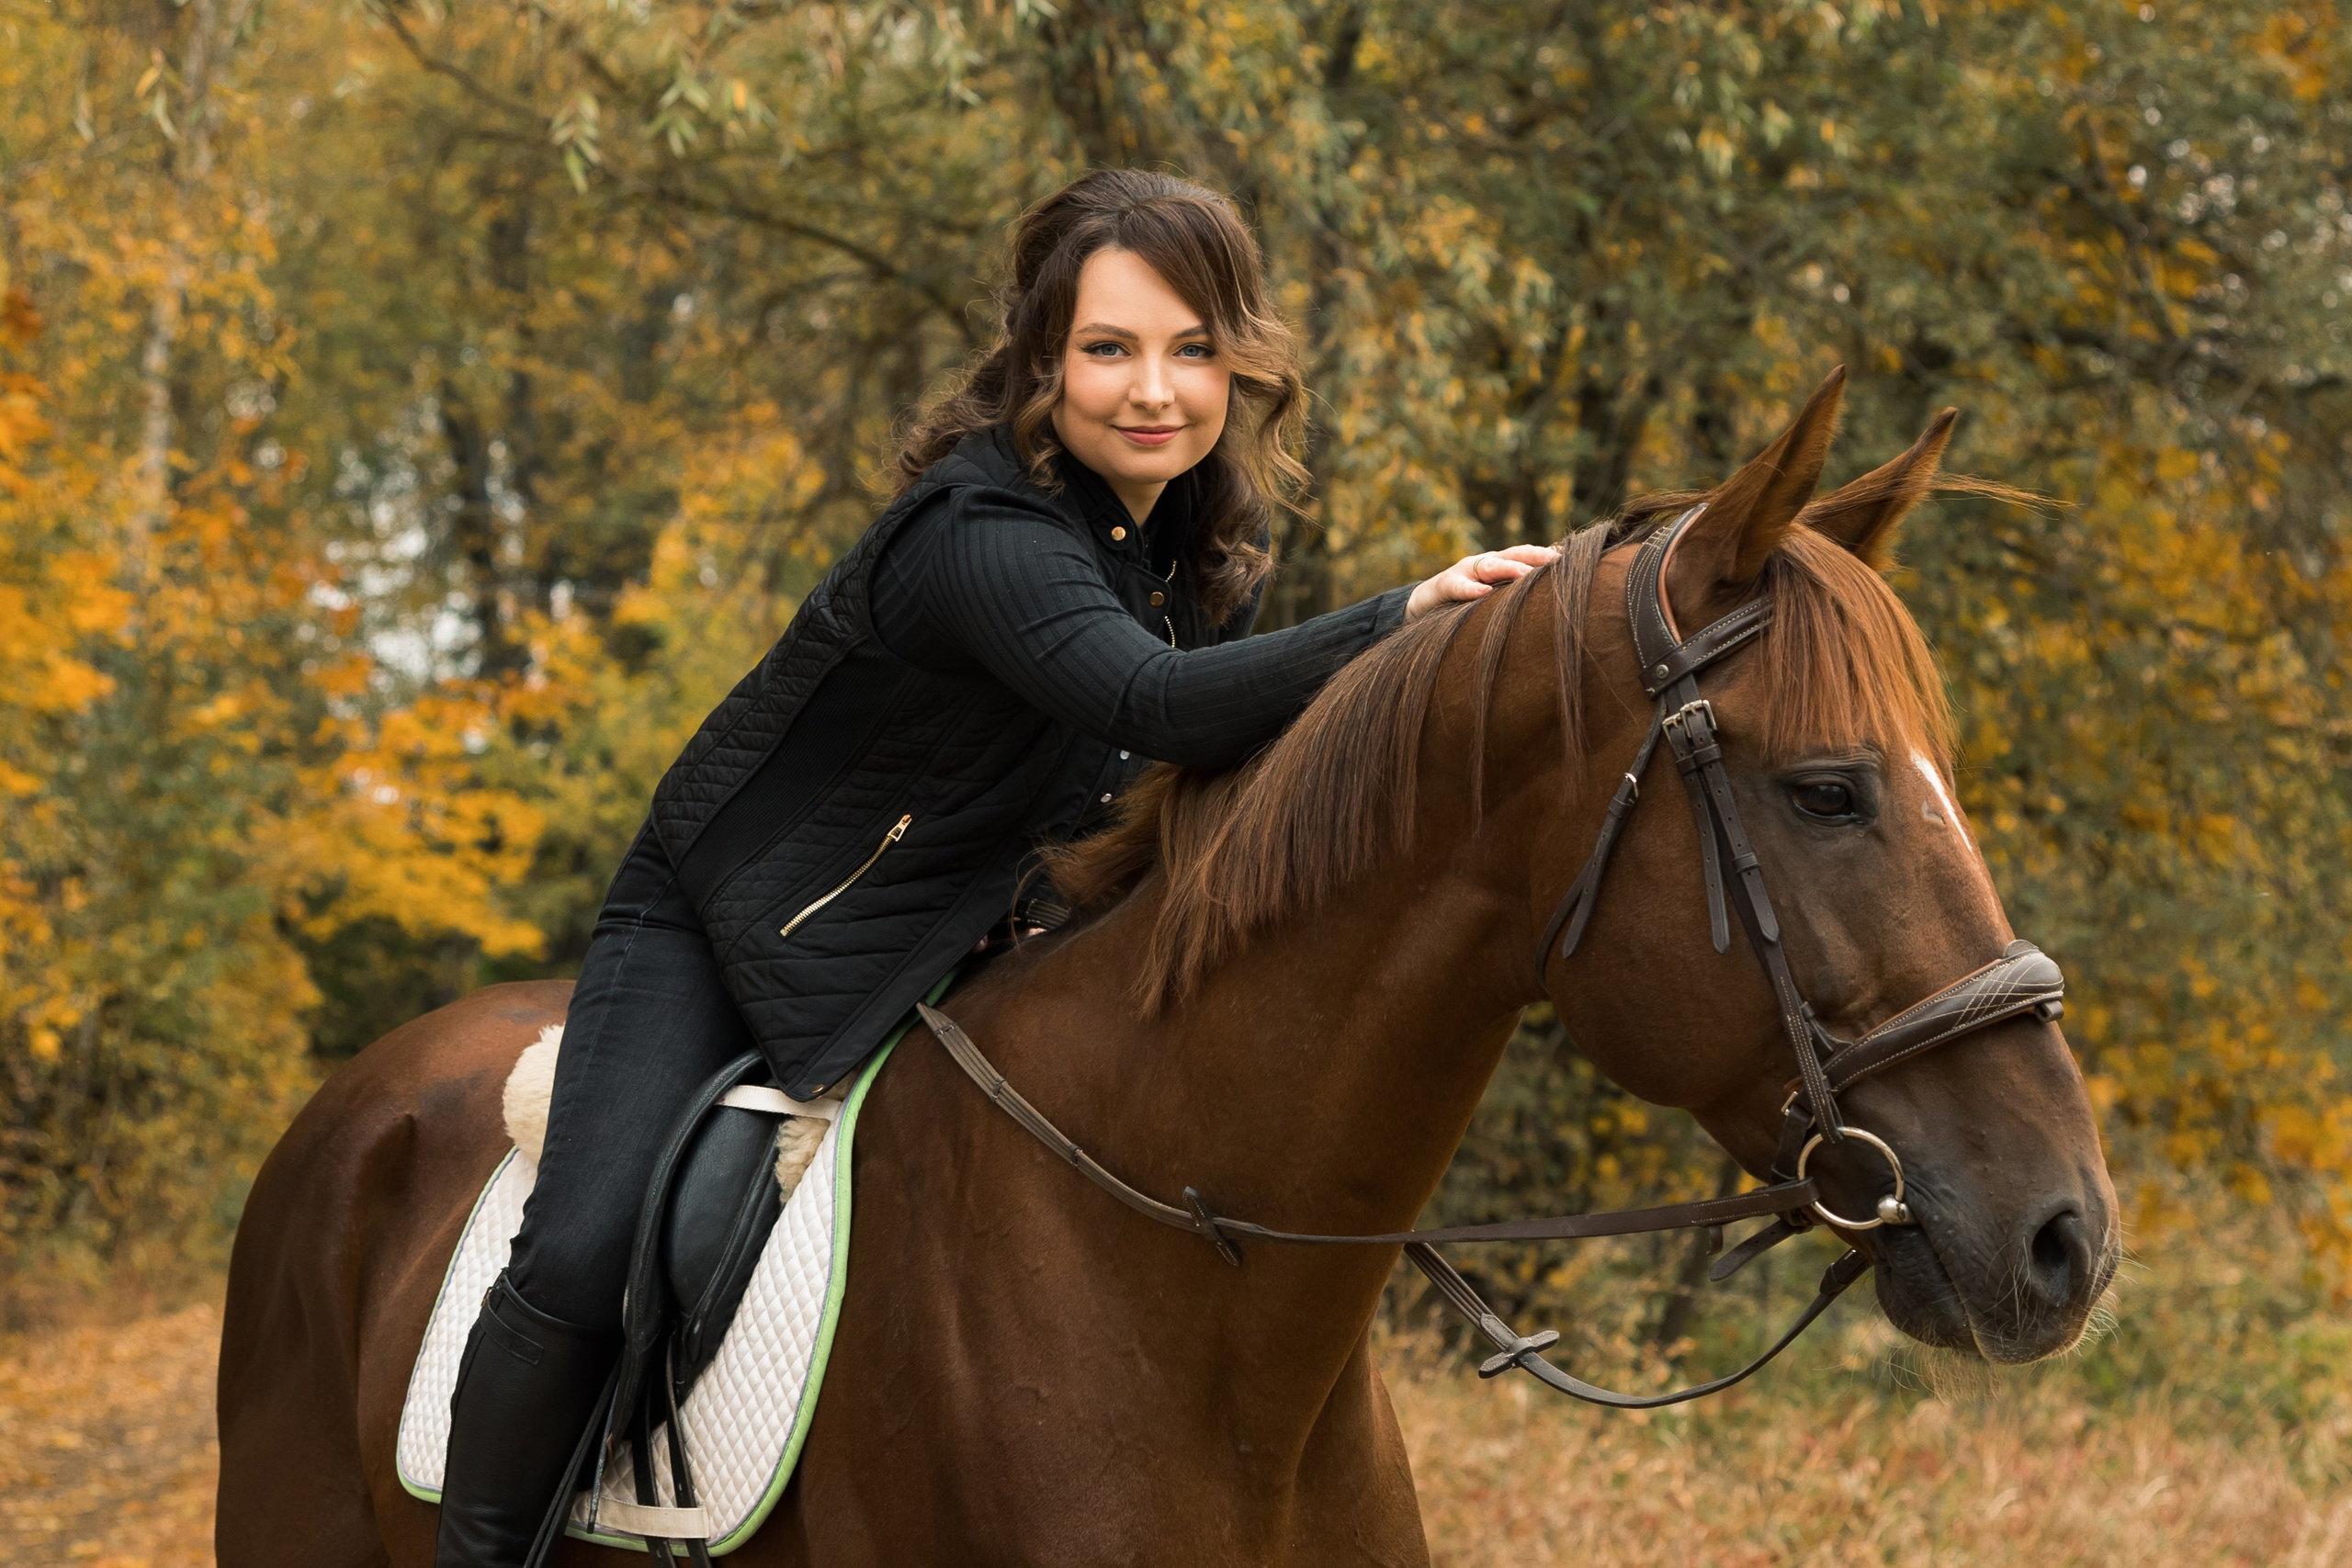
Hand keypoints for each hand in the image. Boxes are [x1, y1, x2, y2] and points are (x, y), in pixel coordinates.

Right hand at [1405, 544, 1558, 620]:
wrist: (1421, 606)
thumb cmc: (1463, 605)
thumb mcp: (1490, 598)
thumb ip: (1512, 595)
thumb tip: (1549, 600)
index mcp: (1498, 565)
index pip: (1524, 555)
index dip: (1544, 555)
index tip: (1569, 558)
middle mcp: (1483, 564)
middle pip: (1512, 555)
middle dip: (1533, 558)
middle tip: (1555, 562)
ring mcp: (1463, 572)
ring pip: (1488, 566)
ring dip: (1506, 569)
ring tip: (1524, 574)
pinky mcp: (1443, 586)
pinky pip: (1458, 586)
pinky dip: (1470, 589)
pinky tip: (1482, 593)